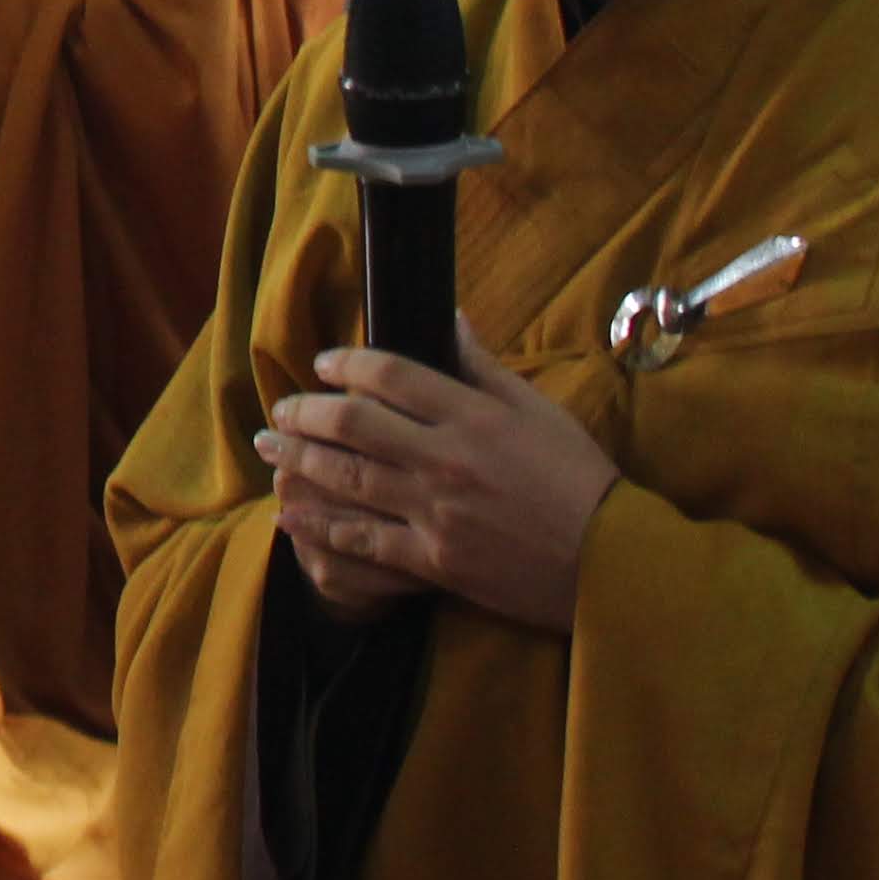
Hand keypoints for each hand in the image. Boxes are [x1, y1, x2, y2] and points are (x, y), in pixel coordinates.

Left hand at [258, 327, 617, 631]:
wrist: (609, 561)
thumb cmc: (579, 480)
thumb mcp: (539, 411)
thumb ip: (484, 367)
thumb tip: (450, 318)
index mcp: (473, 415)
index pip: (390, 374)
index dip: (346, 364)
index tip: (323, 364)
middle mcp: (446, 458)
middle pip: (353, 424)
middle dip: (305, 412)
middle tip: (280, 408)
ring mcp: (436, 511)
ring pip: (347, 478)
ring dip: (299, 459)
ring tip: (269, 446)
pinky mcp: (434, 559)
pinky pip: (362, 539)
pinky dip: (320, 524)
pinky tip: (290, 513)